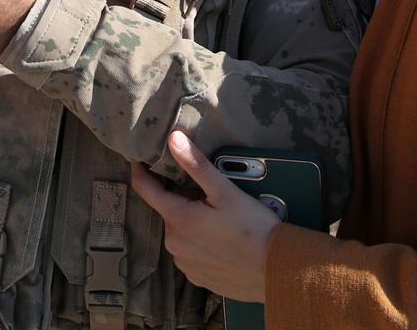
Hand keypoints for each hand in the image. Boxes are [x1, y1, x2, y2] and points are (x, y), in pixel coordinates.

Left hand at [131, 131, 277, 302]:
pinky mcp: (197, 278)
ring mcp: (184, 264)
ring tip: (220, 219)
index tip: (140, 159)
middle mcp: (174, 244)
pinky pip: (191, 253)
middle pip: (169, 211)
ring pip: (181, 232)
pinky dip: (200, 243)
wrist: (277, 270)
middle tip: (207, 193)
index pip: (145, 190)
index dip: (141, 171)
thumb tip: (172, 139)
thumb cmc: (253, 228)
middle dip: (182, 199)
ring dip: (192, 222)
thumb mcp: (224, 191)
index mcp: (177, 219)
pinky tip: (222, 240)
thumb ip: (195, 164)